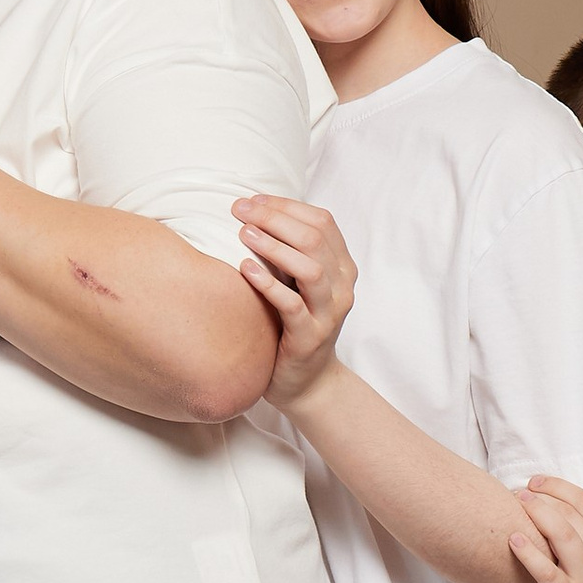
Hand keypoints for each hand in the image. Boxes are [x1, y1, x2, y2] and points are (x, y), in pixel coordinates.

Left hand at [234, 193, 356, 407]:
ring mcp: (329, 314)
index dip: (286, 205)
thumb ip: (289, 252)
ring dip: (274, 247)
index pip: (322, 221)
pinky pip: (292, 306)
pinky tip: (245, 269)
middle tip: (240, 210)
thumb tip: (251, 211)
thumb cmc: (293, 325)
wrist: (306, 383)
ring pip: (310, 269)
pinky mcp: (310, 338)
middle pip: (315, 238)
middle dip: (275, 218)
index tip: (252, 200)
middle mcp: (342, 287)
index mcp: (342, 267)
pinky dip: (269, 284)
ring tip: (244, 234)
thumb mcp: (297, 283)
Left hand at [511, 477, 582, 582]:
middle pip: (572, 513)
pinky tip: (513, 539)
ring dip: (536, 512)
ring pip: (561, 533)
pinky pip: (546, 570)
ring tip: (516, 502)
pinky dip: (529, 552)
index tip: (540, 482)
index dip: (562, 487)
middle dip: (544, 495)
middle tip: (521, 489)